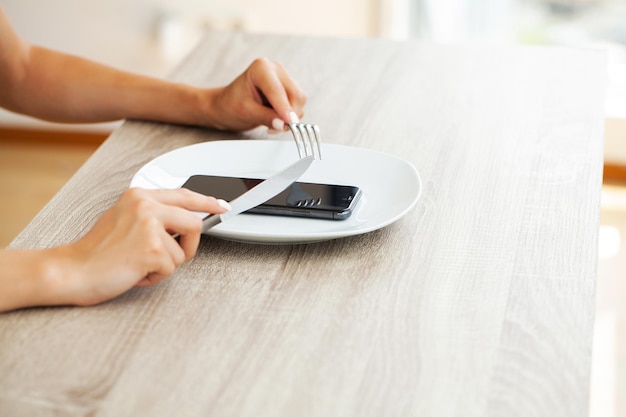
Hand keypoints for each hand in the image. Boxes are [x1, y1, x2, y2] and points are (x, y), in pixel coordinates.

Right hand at [57, 188, 229, 305]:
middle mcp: (146, 205)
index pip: (184, 195)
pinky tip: (134, 271)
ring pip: (183, 252)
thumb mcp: (125, 219)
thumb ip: (153, 215)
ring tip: (138, 263)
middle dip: (187, 246)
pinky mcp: (152, 249)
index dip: (208, 202)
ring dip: (164, 265)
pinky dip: (155, 276)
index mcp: (140, 196)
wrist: (73, 270)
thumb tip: (184, 222)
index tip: (222, 206)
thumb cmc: (97, 251)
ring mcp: (150, 226)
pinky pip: (171, 268)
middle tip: (167, 256)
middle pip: (194, 223)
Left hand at [203, 58, 306, 131]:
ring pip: (299, 100)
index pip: (277, 90)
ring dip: (290, 117)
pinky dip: (290, 116)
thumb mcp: (246, 112)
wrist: (226, 106)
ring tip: (271, 123)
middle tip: (274, 128)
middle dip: (288, 114)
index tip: (289, 124)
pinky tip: (275, 118)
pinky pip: (298, 104)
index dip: (285, 109)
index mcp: (261, 68)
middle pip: (295, 94)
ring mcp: (284, 77)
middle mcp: (275, 68)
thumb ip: (266, 117)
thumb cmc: (230, 106)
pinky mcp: (288, 88)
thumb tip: (285, 124)